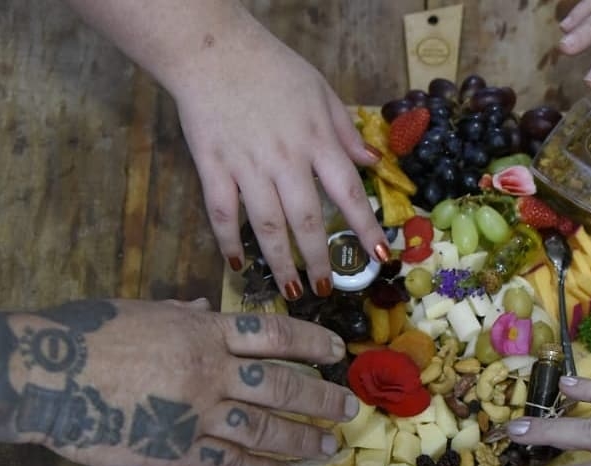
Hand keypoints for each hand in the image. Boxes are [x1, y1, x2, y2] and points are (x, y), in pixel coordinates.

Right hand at [0, 298, 357, 465]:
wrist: (44, 373)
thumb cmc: (86, 334)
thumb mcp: (140, 310)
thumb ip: (179, 311)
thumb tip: (203, 304)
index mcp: (203, 330)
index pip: (273, 334)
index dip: (311, 341)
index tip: (337, 351)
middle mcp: (210, 371)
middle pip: (282, 385)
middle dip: (320, 398)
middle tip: (348, 409)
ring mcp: (197, 413)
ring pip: (265, 428)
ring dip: (301, 439)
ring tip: (327, 446)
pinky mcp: (177, 451)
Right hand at [172, 11, 388, 299]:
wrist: (210, 48)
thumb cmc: (271, 68)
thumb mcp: (320, 91)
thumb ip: (344, 130)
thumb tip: (373, 161)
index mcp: (316, 141)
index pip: (347, 192)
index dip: (365, 227)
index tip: (380, 257)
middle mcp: (285, 159)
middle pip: (307, 220)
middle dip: (319, 259)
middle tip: (326, 289)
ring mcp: (247, 166)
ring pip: (267, 225)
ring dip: (281, 262)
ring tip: (292, 291)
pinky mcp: (213, 167)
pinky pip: (222, 212)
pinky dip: (229, 241)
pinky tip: (238, 264)